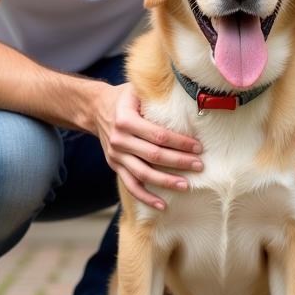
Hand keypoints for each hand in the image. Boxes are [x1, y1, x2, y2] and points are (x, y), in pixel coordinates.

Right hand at [92, 83, 202, 210]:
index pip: (158, 135)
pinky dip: (146, 197)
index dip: (180, 143)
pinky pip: (131, 185)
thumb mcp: (137, 90)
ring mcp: (116, 155)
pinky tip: (162, 205)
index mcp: (126, 119)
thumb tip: (189, 99)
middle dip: (179, 162)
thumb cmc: (125, 98)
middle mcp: (119, 139)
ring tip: (186, 186)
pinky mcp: (115, 166)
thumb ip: (157, 96)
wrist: (95, 109)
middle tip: (199, 166)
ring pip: (143, 174)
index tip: (198, 147)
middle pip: (153, 155)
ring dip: (166, 181)